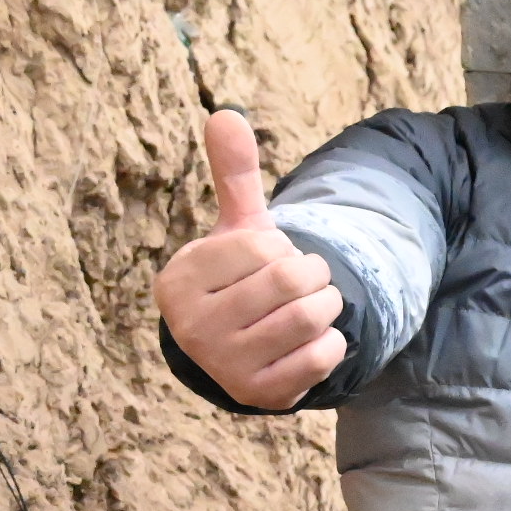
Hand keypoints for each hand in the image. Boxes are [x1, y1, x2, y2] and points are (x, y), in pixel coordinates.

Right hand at [153, 110, 344, 409]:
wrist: (244, 347)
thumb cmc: (242, 278)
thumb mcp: (238, 228)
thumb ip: (235, 175)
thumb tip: (226, 115)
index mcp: (178, 280)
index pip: (263, 247)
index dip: (283, 247)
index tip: (270, 259)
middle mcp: (189, 328)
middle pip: (291, 283)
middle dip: (313, 275)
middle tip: (303, 281)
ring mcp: (222, 366)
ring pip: (309, 319)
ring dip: (327, 305)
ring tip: (311, 305)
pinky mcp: (257, 395)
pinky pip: (322, 357)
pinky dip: (332, 342)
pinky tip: (310, 341)